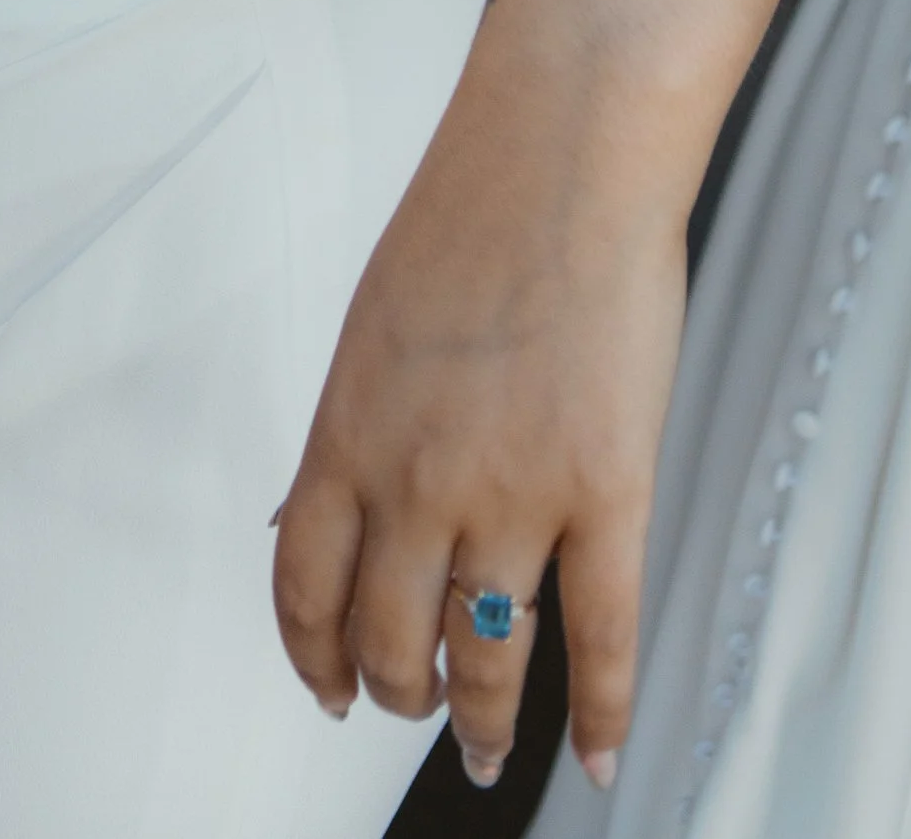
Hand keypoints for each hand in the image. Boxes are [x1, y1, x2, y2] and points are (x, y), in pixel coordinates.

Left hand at [271, 86, 676, 794]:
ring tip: (481, 744)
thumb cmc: (473, 214)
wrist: (560, 158)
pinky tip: (598, 752)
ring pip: (485, 654)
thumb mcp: (376, 325)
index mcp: (349, 430)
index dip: (312, 655)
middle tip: (414, 706)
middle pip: (388, 636)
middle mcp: (417, 478)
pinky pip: (601, 635)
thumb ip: (364, 424)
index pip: (302, 584)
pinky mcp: (607, 492)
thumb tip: (342, 504)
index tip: (327, 688)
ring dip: (479, 718)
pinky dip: (599, 711)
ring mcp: (515, 493)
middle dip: (397, 691)